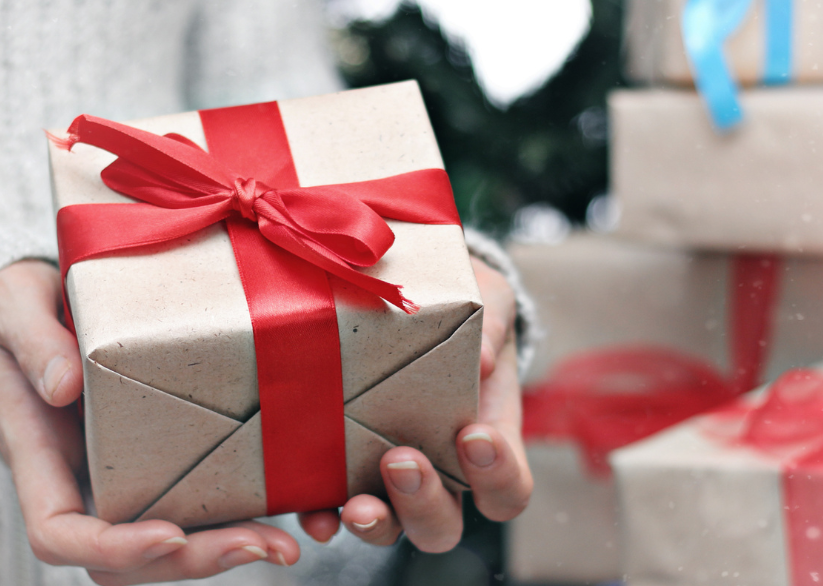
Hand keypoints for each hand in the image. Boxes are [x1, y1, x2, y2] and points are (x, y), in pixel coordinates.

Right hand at [0, 260, 300, 584]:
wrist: (60, 293)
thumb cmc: (29, 302)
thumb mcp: (13, 304)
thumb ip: (31, 339)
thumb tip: (62, 386)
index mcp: (41, 457)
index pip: (60, 533)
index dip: (112, 547)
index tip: (168, 535)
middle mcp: (87, 480)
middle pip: (129, 557)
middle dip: (196, 561)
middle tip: (264, 545)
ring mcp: (132, 476)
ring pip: (174, 544)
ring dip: (228, 551)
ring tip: (289, 542)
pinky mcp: (176, 456)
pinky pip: (207, 503)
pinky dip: (250, 514)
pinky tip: (300, 510)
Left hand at [298, 256, 532, 550]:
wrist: (418, 295)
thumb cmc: (465, 305)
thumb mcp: (489, 301)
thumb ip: (492, 323)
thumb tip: (480, 359)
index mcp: (485, 443)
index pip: (507, 489)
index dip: (498, 477)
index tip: (475, 436)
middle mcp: (439, 474)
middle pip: (442, 525)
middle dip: (424, 503)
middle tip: (403, 460)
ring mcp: (388, 479)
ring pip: (390, 526)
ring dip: (375, 523)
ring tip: (356, 504)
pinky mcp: (340, 469)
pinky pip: (330, 509)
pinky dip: (322, 518)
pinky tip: (314, 514)